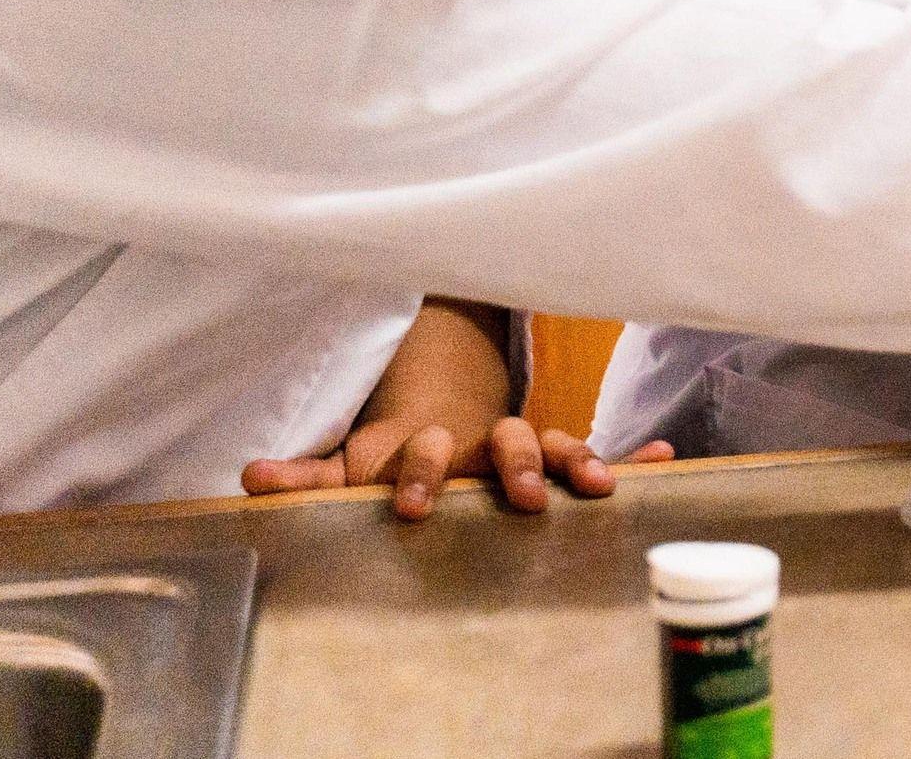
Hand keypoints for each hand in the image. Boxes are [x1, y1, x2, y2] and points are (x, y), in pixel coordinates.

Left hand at [239, 299, 670, 520]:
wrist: (443, 404)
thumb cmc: (396, 452)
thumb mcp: (347, 462)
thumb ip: (307, 473)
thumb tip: (248, 477)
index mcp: (429, 439)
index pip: (424, 449)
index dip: (418, 472)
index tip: (407, 506)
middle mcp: (481, 437)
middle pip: (504, 440)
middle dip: (512, 463)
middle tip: (519, 493)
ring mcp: (521, 443)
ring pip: (553, 441)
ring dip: (574, 457)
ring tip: (597, 481)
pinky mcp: (554, 455)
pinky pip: (596, 449)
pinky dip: (628, 454)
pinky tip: (662, 458)